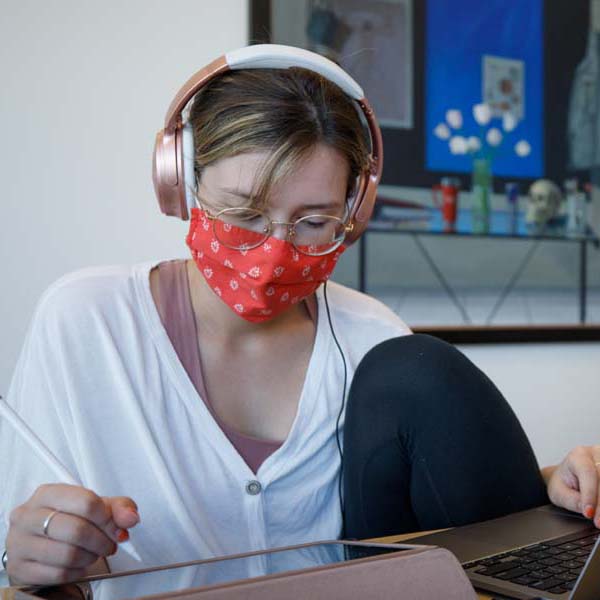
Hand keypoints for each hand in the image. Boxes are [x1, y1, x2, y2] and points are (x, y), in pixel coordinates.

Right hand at [6, 483, 139, 584]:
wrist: (40, 540)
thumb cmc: (67, 519)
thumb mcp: (95, 506)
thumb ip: (118, 507)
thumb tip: (131, 517)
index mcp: (48, 494)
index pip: (86, 502)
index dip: (107, 518)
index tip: (116, 527)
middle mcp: (29, 516)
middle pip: (77, 529)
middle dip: (101, 541)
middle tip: (109, 544)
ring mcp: (20, 543)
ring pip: (68, 554)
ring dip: (91, 557)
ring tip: (95, 553)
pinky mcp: (20, 568)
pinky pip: (58, 574)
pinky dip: (77, 571)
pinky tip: (80, 563)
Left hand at [546, 445, 599, 526]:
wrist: (569, 478)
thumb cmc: (563, 483)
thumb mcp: (558, 492)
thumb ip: (571, 500)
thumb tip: (589, 511)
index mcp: (578, 456)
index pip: (587, 472)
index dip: (590, 494)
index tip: (588, 513)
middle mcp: (596, 455)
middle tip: (598, 523)